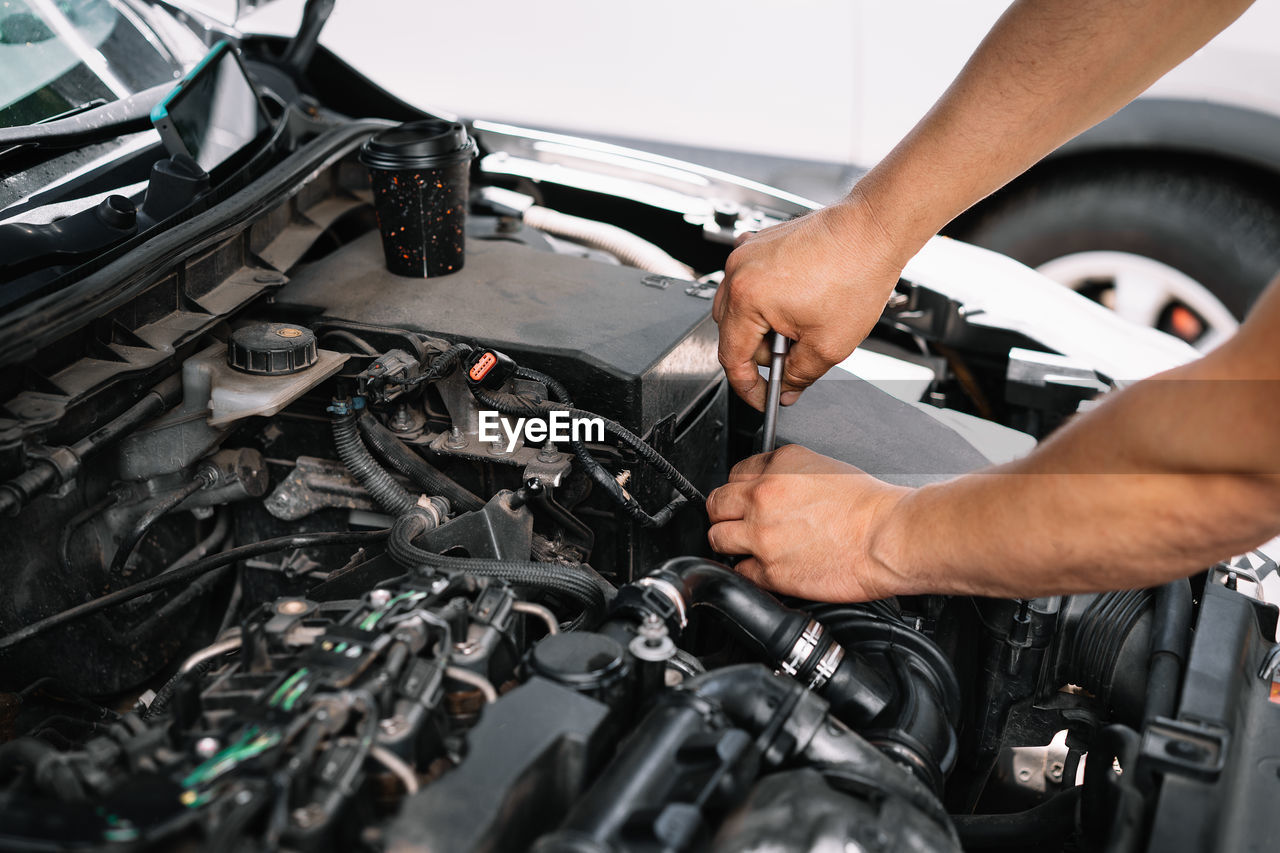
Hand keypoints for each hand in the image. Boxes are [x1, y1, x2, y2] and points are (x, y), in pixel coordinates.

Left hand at [705, 444, 908, 600]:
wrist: (887, 537)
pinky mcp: (770, 571)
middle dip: (725, 514)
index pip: (734, 473)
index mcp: (778, 468)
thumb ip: (786, 473)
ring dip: (730, 543)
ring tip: (748, 546)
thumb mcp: (824, 467)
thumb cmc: (869, 506)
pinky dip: (749, 571)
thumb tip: (771, 483)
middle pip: (716, 505)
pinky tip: (765, 567)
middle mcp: (763, 498)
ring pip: (718, 538)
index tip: (745, 498)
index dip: (740, 488)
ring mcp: (762, 536)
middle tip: (738, 521)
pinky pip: (739, 572)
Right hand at [712, 192, 906, 409]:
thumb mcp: (828, 345)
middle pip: (732, 333)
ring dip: (765, 326)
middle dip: (763, 352)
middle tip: (796, 354)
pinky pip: (750, 284)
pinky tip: (799, 302)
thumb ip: (798, 376)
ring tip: (802, 324)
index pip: (731, 358)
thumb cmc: (856, 272)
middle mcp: (738, 271)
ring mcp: (746, 254)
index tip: (761, 397)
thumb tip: (785, 389)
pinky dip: (768, 301)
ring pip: (739, 309)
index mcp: (747, 298)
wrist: (873, 229)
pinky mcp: (759, 245)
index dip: (747, 387)